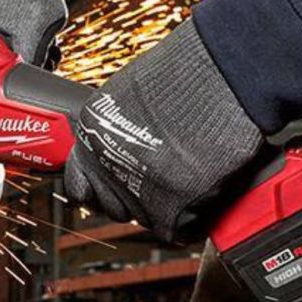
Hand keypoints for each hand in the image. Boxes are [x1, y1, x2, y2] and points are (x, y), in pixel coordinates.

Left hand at [64, 19, 264, 242]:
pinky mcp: (168, 208)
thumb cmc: (188, 72)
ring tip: (190, 176)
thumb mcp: (131, 94)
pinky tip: (205, 189)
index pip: (78, 184)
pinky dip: (193, 218)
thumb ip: (119, 129)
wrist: (223, 74)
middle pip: (112, 207)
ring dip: (166, 207)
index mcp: (91, 135)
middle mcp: (105, 165)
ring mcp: (134, 189)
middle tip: (162, 180)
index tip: (116, 186)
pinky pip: (178, 229)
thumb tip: (126, 148)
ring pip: (145, 219)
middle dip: (135, 199)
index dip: (101, 188)